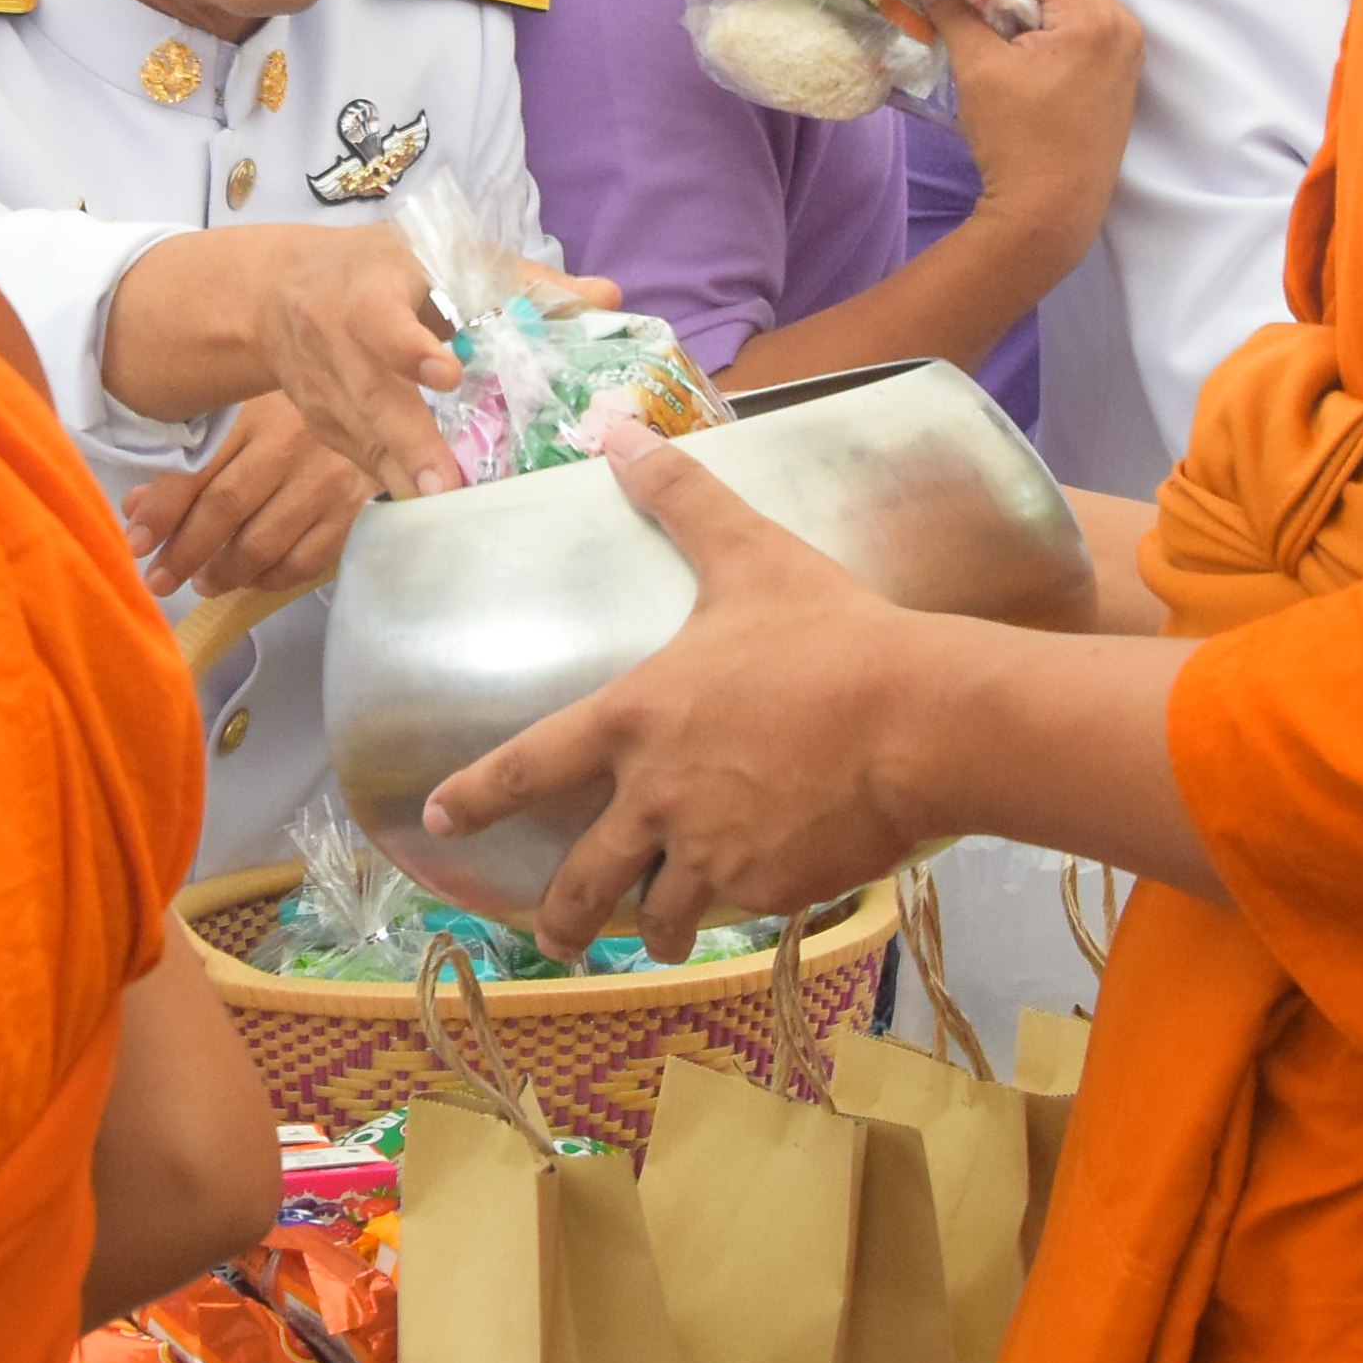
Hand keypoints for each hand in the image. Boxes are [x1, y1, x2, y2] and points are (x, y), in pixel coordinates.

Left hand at [122, 393, 376, 597]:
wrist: (379, 405)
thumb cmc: (293, 416)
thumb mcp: (238, 422)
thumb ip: (187, 465)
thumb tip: (137, 512)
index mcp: (252, 412)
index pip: (196, 470)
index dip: (161, 512)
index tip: (137, 543)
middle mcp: (292, 443)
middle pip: (225, 509)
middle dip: (184, 553)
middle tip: (160, 579)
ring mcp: (327, 479)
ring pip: (262, 543)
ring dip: (224, 573)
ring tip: (203, 581)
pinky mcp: (356, 512)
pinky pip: (301, 562)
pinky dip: (268, 579)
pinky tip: (250, 579)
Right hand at [248, 225, 613, 501]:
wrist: (278, 292)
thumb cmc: (382, 267)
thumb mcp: (444, 254)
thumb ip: (526, 281)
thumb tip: (609, 298)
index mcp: (368, 292)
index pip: (383, 322)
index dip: (411, 349)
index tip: (447, 375)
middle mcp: (337, 344)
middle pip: (374, 399)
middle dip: (410, 445)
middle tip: (448, 488)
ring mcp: (326, 393)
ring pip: (365, 441)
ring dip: (405, 478)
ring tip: (447, 515)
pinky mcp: (325, 427)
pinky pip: (362, 461)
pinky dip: (396, 484)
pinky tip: (431, 515)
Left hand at [424, 438, 941, 960]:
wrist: (922, 720)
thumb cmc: (832, 635)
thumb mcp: (747, 553)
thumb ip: (678, 494)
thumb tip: (618, 426)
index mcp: (633, 719)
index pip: (526, 766)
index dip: (476, 796)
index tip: (440, 818)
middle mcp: (655, 797)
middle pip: (581, 879)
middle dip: (560, 917)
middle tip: (552, 935)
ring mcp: (710, 853)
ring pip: (655, 915)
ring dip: (648, 929)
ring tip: (655, 936)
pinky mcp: (767, 890)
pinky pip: (732, 916)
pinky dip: (730, 917)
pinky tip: (744, 903)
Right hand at [939, 0, 1143, 259]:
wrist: (1053, 213)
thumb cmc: (1016, 141)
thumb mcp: (979, 69)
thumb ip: (957, 11)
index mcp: (1091, 17)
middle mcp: (1120, 22)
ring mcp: (1125, 47)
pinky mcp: (1118, 69)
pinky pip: (1084, 16)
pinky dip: (1048, 5)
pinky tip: (1013, 14)